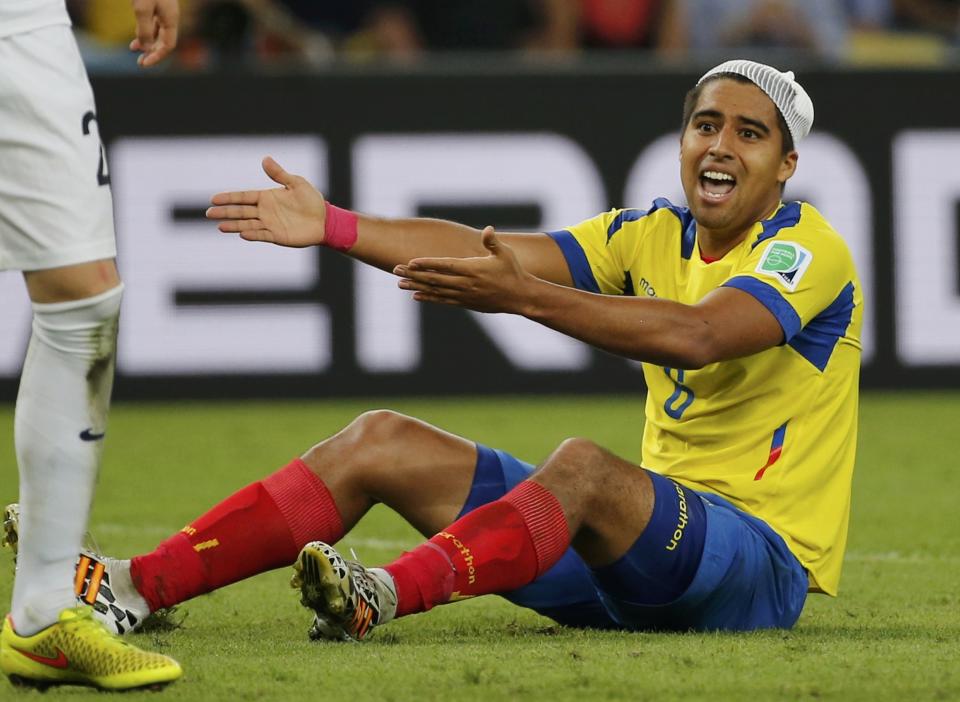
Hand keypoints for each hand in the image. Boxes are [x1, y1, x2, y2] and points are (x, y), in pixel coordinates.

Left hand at [130, 0, 179, 66]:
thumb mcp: (142, 8)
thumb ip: (144, 29)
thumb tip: (145, 48)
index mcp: (171, 19)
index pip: (168, 46)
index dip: (157, 57)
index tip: (144, 63)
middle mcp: (169, 17)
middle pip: (163, 41)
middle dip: (152, 53)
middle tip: (140, 62)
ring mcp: (163, 10)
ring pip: (157, 32)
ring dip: (146, 42)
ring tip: (134, 49)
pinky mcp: (155, 4)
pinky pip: (152, 23)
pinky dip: (144, 31)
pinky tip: (136, 35)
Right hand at [206, 157, 327, 247]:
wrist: (325, 220)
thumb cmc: (312, 200)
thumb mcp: (296, 183)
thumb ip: (279, 174)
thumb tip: (265, 159)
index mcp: (267, 197)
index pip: (243, 197)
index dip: (229, 198)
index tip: (213, 199)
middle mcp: (265, 211)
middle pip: (240, 211)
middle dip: (225, 212)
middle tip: (208, 213)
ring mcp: (270, 224)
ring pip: (247, 224)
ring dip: (234, 225)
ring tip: (219, 226)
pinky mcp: (277, 236)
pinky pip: (262, 235)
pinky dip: (252, 234)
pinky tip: (242, 233)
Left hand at [393, 227, 534, 313]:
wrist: (520, 297)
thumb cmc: (513, 272)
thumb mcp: (505, 254)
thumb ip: (493, 242)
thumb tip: (488, 229)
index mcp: (472, 269)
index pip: (445, 266)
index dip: (427, 264)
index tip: (411, 262)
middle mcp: (465, 283)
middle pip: (434, 279)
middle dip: (414, 275)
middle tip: (396, 270)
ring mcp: (464, 295)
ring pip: (435, 291)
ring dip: (416, 287)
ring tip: (400, 284)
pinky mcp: (466, 303)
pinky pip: (443, 301)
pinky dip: (429, 298)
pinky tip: (416, 296)